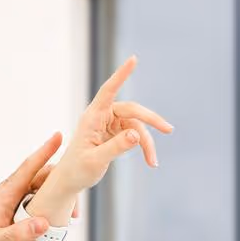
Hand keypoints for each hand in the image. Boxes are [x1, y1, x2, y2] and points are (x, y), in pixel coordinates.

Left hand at [0, 134, 82, 240]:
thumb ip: (18, 233)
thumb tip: (43, 223)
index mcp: (4, 197)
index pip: (28, 169)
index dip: (44, 152)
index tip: (58, 137)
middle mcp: (9, 196)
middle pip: (39, 181)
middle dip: (61, 184)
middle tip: (77, 201)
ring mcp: (11, 205)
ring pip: (39, 194)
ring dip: (56, 202)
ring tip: (70, 218)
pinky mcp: (12, 214)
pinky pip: (34, 207)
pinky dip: (47, 213)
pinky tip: (53, 229)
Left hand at [37, 56, 171, 208]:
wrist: (70, 180)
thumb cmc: (77, 170)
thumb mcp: (96, 161)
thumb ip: (116, 147)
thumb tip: (137, 134)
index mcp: (92, 117)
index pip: (108, 91)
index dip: (121, 75)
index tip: (133, 59)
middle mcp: (101, 117)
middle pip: (132, 111)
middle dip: (151, 121)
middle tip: (169, 130)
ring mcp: (109, 124)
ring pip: (136, 126)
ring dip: (147, 143)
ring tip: (153, 162)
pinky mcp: (115, 133)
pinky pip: (135, 135)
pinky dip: (143, 147)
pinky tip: (150, 160)